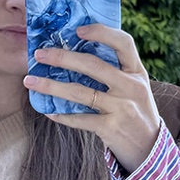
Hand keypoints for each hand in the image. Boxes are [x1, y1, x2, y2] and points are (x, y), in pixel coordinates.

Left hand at [23, 24, 163, 170]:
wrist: (149, 148)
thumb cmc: (135, 111)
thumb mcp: (134, 87)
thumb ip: (116, 71)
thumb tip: (76, 52)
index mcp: (137, 72)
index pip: (124, 43)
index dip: (101, 33)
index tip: (78, 31)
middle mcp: (131, 87)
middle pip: (94, 65)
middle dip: (63, 57)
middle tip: (39, 54)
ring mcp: (122, 108)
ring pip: (80, 92)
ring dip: (51, 86)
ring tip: (30, 81)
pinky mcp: (112, 128)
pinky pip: (80, 119)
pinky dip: (61, 115)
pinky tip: (47, 111)